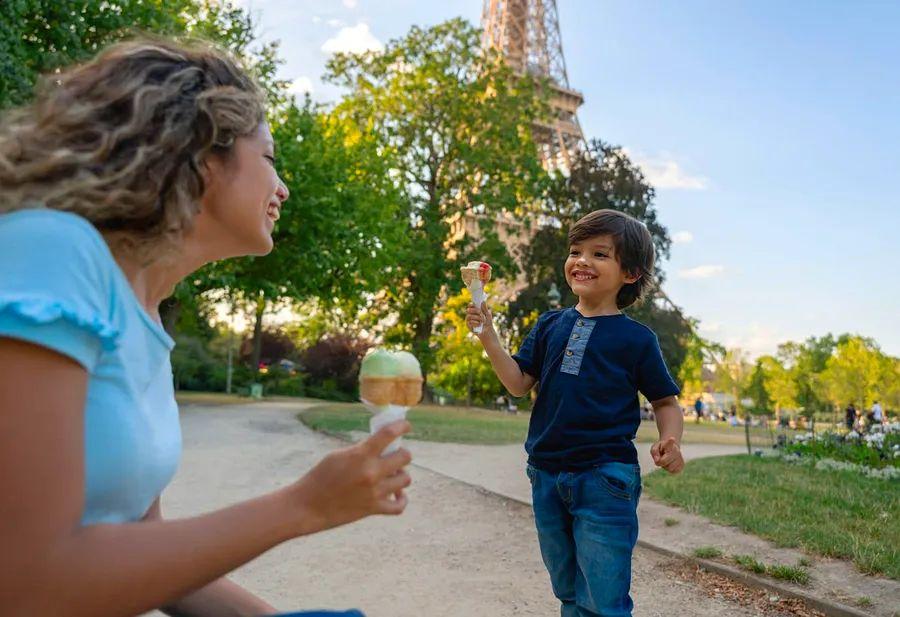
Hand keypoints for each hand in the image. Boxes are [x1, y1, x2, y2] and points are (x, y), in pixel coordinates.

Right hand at [289, 421, 412, 535]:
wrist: (308, 506)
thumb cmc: (320, 477)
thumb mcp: (339, 455)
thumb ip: (361, 450)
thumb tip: (381, 446)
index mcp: (361, 455)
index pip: (389, 434)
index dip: (402, 426)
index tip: (406, 425)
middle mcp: (371, 473)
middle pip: (405, 457)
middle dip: (402, 453)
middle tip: (395, 455)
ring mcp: (374, 492)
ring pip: (406, 479)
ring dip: (401, 475)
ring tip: (393, 474)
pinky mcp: (373, 509)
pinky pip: (399, 506)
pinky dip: (401, 499)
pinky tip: (396, 494)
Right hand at [465, 302, 494, 339]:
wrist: (488, 331)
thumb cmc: (487, 322)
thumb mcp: (488, 314)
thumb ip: (485, 308)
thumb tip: (483, 301)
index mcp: (474, 311)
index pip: (470, 305)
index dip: (471, 305)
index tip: (474, 305)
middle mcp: (470, 314)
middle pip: (468, 310)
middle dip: (475, 311)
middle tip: (480, 312)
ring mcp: (468, 320)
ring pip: (469, 316)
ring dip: (477, 318)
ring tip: (483, 321)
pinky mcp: (468, 325)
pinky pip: (470, 322)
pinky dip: (476, 323)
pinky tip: (479, 325)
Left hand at [651, 436, 683, 473]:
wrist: (670, 450)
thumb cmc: (661, 448)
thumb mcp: (655, 447)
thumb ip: (654, 452)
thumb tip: (657, 460)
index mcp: (669, 444)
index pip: (670, 443)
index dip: (670, 441)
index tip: (672, 438)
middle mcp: (676, 451)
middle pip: (664, 461)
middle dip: (660, 462)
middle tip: (661, 457)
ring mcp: (680, 458)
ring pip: (670, 468)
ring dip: (666, 466)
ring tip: (666, 460)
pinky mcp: (682, 465)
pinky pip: (674, 471)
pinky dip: (670, 469)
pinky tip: (670, 464)